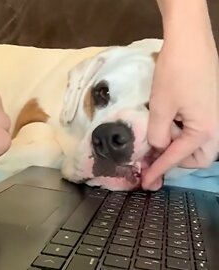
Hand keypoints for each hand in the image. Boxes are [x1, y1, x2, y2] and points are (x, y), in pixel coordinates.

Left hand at [143, 19, 218, 189]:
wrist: (190, 42)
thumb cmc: (175, 74)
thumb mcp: (160, 108)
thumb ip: (158, 135)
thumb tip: (158, 147)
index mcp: (205, 131)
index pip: (177, 158)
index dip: (158, 170)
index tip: (146, 183)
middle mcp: (217, 127)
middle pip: (198, 157)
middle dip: (178, 159)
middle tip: (156, 154)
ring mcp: (217, 116)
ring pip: (200, 144)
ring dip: (180, 145)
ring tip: (160, 133)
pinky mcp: (212, 106)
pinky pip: (199, 129)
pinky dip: (183, 132)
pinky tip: (169, 121)